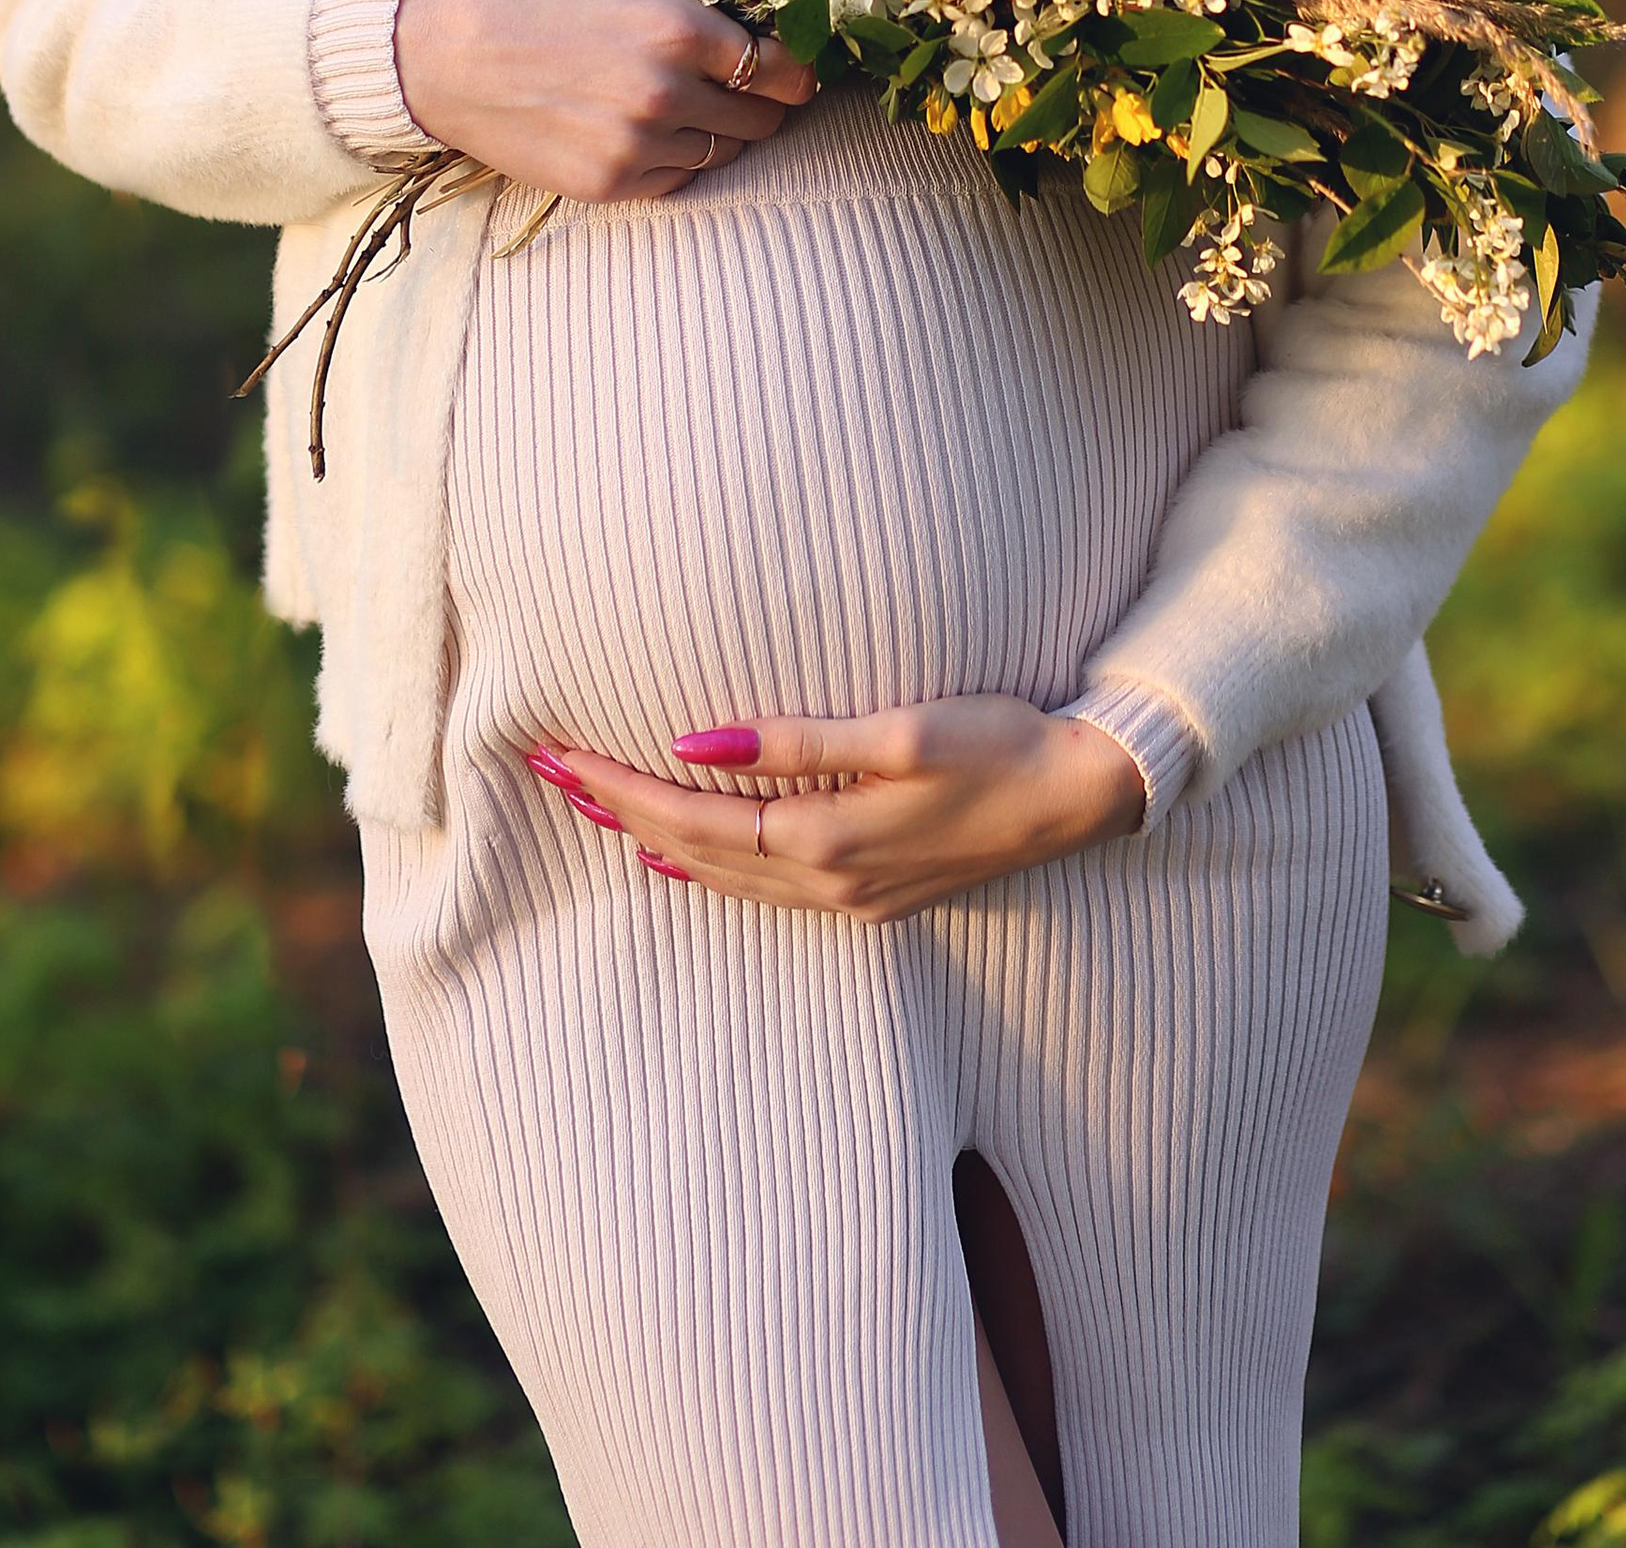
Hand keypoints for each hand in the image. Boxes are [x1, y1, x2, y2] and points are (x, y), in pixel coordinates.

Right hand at [394, 0, 816, 202]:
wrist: (435, 54)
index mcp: (674, 30)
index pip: (783, 66)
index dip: (792, 57)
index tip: (780, 46)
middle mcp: (663, 97)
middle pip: (766, 116)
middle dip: (762, 92)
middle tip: (730, 66)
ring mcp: (635, 148)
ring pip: (727, 151)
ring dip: (721, 124)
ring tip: (677, 88)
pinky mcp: (609, 186)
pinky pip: (682, 177)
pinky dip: (678, 153)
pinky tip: (641, 118)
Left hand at [526, 701, 1146, 918]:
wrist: (1082, 798)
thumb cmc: (1001, 743)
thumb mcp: (901, 729)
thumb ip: (798, 739)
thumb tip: (694, 739)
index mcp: (825, 839)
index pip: (691, 817)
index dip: (619, 788)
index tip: (556, 756)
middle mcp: (827, 880)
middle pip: (691, 853)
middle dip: (613, 813)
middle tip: (543, 774)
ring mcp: (850, 895)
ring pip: (720, 876)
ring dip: (650, 840)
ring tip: (590, 809)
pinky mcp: (871, 891)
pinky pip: (760, 887)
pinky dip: (706, 870)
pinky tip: (679, 862)